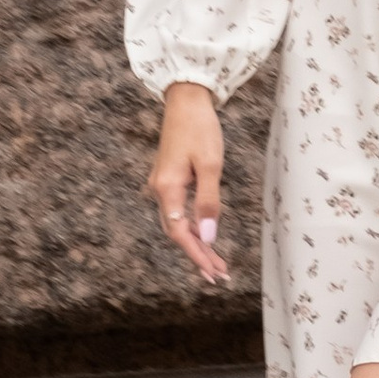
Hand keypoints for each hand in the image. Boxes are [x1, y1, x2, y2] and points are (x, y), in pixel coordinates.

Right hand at [148, 82, 228, 283]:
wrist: (186, 101)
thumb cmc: (201, 129)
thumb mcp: (211, 165)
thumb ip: (209, 202)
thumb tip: (208, 237)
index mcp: (167, 189)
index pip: (181, 233)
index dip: (198, 255)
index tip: (213, 273)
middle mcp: (159, 191)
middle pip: (177, 233)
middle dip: (197, 255)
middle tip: (219, 276)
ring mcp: (161, 185)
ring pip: (176, 224)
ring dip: (195, 244)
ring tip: (214, 264)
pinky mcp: (167, 179)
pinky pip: (178, 212)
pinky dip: (191, 227)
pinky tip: (203, 237)